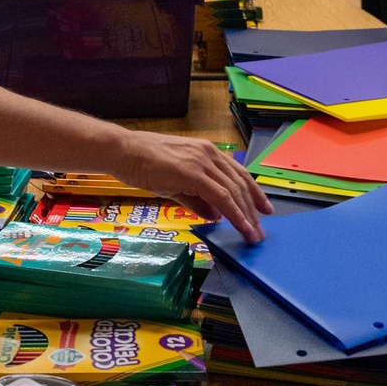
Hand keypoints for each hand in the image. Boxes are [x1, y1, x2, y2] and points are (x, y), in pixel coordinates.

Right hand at [113, 132, 269, 243]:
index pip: (237, 172)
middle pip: (240, 183)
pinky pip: (221, 197)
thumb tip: (215, 216)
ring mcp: (202, 162)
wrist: (123, 151)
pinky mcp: (193, 173)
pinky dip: (234, 214)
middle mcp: (209, 153)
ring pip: (234, 191)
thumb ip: (197, 200)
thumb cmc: (143, 164)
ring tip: (253, 234)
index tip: (263, 209)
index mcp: (206, 151)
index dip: (253, 192)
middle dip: (253, 209)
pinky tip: (239, 226)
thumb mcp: (175, 183)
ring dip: (246, 215)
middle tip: (259, 230)